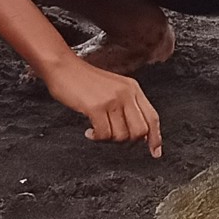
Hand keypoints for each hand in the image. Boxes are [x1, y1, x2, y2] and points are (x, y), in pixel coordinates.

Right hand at [46, 59, 162, 156]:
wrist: (63, 67)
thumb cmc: (84, 79)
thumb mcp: (113, 87)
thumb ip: (127, 105)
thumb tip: (139, 132)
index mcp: (133, 88)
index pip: (152, 117)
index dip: (156, 138)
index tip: (155, 152)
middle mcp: (126, 93)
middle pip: (140, 130)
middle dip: (128, 141)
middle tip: (114, 138)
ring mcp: (112, 100)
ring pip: (122, 135)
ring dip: (109, 139)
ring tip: (98, 131)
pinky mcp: (96, 107)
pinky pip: (104, 134)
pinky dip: (96, 137)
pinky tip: (89, 132)